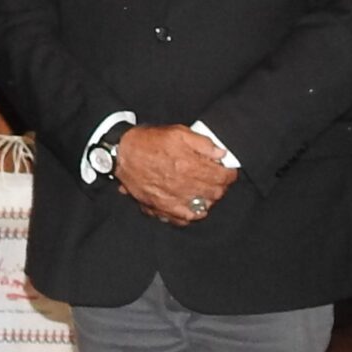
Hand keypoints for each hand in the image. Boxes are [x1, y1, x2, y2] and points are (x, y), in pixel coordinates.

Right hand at [113, 125, 235, 225]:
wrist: (122, 153)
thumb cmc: (149, 141)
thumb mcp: (178, 133)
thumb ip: (202, 143)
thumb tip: (221, 154)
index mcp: (188, 166)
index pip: (221, 177)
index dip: (229, 174)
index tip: (228, 171)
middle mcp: (182, 185)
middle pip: (215, 193)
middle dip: (221, 186)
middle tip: (218, 179)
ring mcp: (171, 199)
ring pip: (202, 207)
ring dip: (208, 200)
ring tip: (206, 191)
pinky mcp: (160, 207)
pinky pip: (183, 218)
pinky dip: (192, 214)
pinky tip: (193, 205)